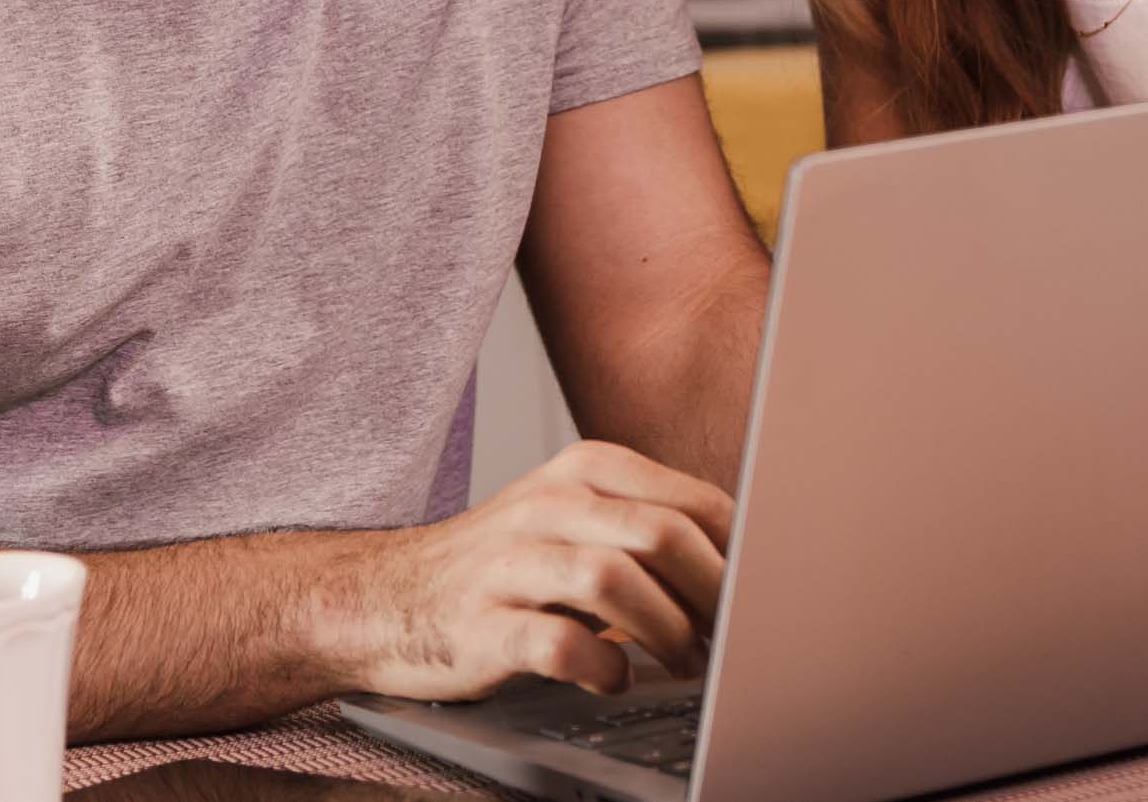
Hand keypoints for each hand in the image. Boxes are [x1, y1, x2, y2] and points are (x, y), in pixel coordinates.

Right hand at [350, 440, 732, 700]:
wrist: (387, 597)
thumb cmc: (504, 565)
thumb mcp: (576, 518)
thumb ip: (648, 527)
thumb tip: (744, 566)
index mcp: (586, 468)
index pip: (693, 501)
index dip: (740, 555)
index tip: (760, 594)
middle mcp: (550, 503)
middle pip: (663, 535)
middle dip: (714, 595)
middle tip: (731, 638)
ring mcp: (512, 562)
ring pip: (614, 581)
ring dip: (667, 632)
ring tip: (683, 663)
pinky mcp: (483, 623)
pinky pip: (560, 644)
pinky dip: (603, 668)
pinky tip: (614, 678)